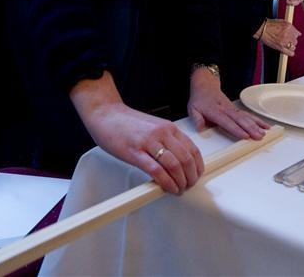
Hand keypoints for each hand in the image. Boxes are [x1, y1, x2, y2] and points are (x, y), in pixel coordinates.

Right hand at [70, 73, 203, 193]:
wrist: (105, 114)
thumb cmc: (126, 122)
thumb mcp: (154, 127)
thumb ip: (166, 141)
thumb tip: (178, 160)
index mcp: (169, 127)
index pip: (193, 149)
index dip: (198, 166)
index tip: (196, 175)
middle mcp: (162, 133)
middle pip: (186, 159)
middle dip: (190, 177)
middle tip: (188, 185)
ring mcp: (149, 142)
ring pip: (174, 166)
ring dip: (180, 182)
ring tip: (179, 189)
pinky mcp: (135, 152)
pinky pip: (156, 171)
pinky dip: (166, 183)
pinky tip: (168, 188)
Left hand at [187, 68, 268, 139]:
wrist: (205, 84)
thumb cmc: (199, 98)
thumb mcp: (192, 108)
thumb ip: (196, 119)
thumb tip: (199, 128)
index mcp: (216, 112)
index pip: (228, 122)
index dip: (237, 129)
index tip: (245, 135)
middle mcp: (226, 110)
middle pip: (241, 120)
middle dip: (251, 128)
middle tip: (259, 136)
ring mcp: (232, 109)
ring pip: (246, 117)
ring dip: (256, 125)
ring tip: (264, 132)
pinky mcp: (236, 109)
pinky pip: (248, 115)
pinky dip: (257, 120)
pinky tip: (264, 125)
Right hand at [260, 18, 300, 55]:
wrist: (261, 29)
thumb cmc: (269, 24)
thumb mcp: (282, 22)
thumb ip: (290, 26)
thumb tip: (297, 32)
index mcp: (288, 27)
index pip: (297, 33)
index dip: (295, 35)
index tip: (294, 36)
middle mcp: (287, 34)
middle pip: (295, 40)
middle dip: (292, 40)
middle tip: (288, 40)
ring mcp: (284, 41)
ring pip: (293, 46)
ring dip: (291, 46)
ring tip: (287, 45)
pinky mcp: (280, 47)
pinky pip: (289, 52)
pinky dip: (290, 53)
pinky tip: (291, 52)